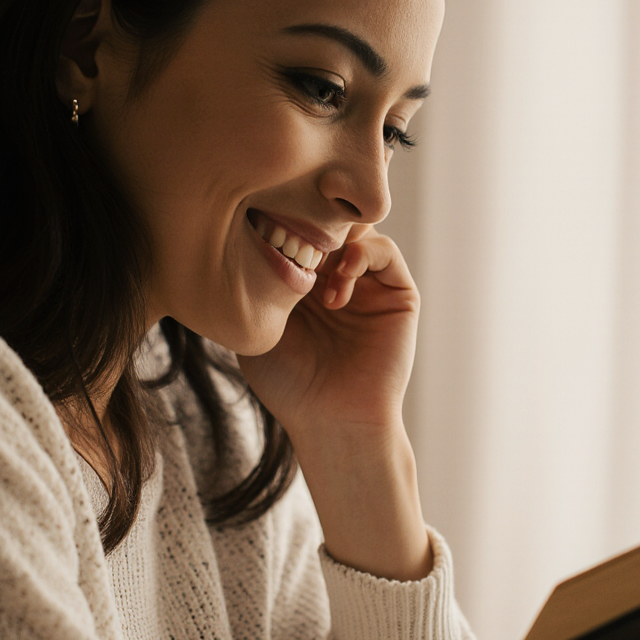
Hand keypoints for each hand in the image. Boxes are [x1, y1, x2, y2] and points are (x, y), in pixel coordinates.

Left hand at [238, 226, 418, 440]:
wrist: (332, 420)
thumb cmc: (289, 384)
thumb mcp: (257, 326)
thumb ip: (254, 283)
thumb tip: (240, 237)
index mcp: (307, 282)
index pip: (299, 227)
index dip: (284, 218)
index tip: (263, 229)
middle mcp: (340, 278)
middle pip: (330, 221)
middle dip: (310, 222)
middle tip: (289, 240)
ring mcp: (371, 285)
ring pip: (358, 229)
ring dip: (335, 242)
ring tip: (313, 279)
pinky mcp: (399, 295)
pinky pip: (385, 251)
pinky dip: (362, 255)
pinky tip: (337, 288)